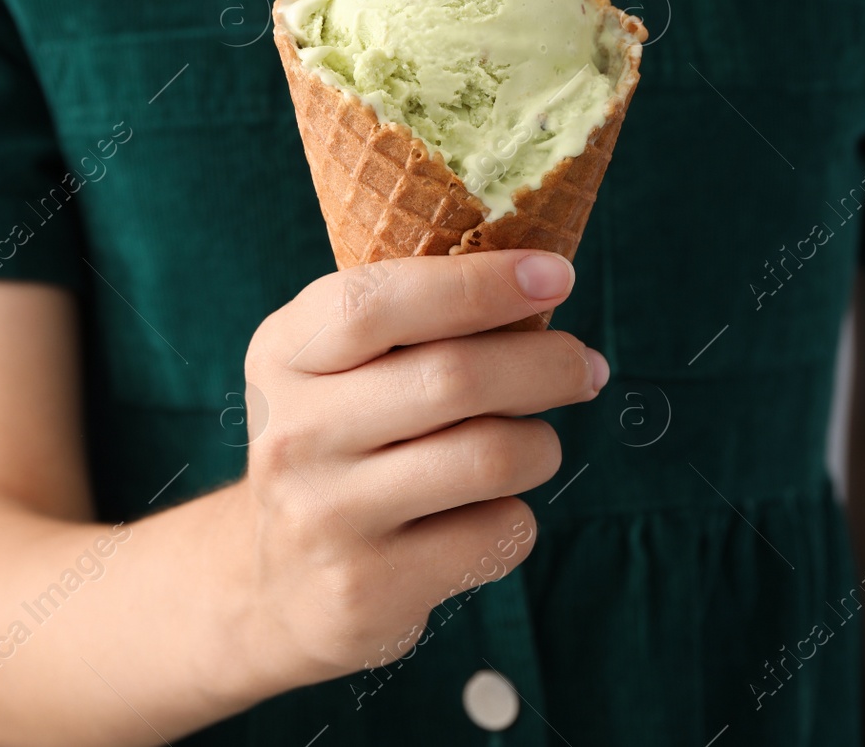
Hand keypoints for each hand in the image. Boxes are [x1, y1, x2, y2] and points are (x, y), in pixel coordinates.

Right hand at [235, 249, 607, 683]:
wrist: (279, 586)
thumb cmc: (344, 445)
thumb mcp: (343, 370)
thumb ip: (417, 320)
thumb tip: (543, 279)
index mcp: (284, 354)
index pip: (377, 301)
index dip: (479, 283)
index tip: (556, 275)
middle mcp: (294, 433)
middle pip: (456, 377)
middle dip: (548, 364)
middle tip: (585, 367)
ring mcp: (326, 517)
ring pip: (492, 456)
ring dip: (541, 446)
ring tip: (532, 447)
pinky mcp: (368, 589)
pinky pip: (497, 533)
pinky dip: (515, 519)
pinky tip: (484, 518)